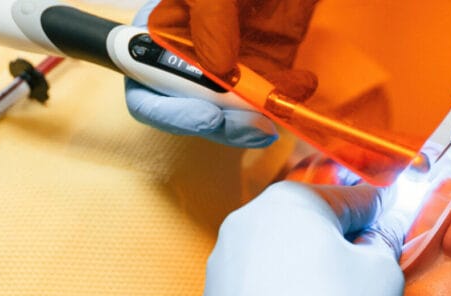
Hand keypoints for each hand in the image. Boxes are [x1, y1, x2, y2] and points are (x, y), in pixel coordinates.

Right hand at [124, 0, 317, 147]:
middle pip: (194, 109)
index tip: (206, 115)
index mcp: (161, 31)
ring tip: (275, 117)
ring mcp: (233, 58)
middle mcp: (192, 52)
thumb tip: (218, 67)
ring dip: (256, 119)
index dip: (171, 111)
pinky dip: (287, 97)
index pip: (148, 90)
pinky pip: (274, 92)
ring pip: (235, 110)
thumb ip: (206, 16)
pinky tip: (302, 85)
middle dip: (221, 123)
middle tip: (250, 125)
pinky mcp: (271, 59)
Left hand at [203, 182, 407, 295]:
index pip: (349, 198)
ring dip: (306, 267)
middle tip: (365, 267)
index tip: (390, 222)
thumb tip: (379, 234)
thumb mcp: (382, 272)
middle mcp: (247, 220)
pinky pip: (257, 285)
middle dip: (337, 241)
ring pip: (279, 253)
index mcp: (290, 200)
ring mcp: (223, 261)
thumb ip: (383, 240)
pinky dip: (280, 294)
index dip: (377, 214)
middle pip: (307, 222)